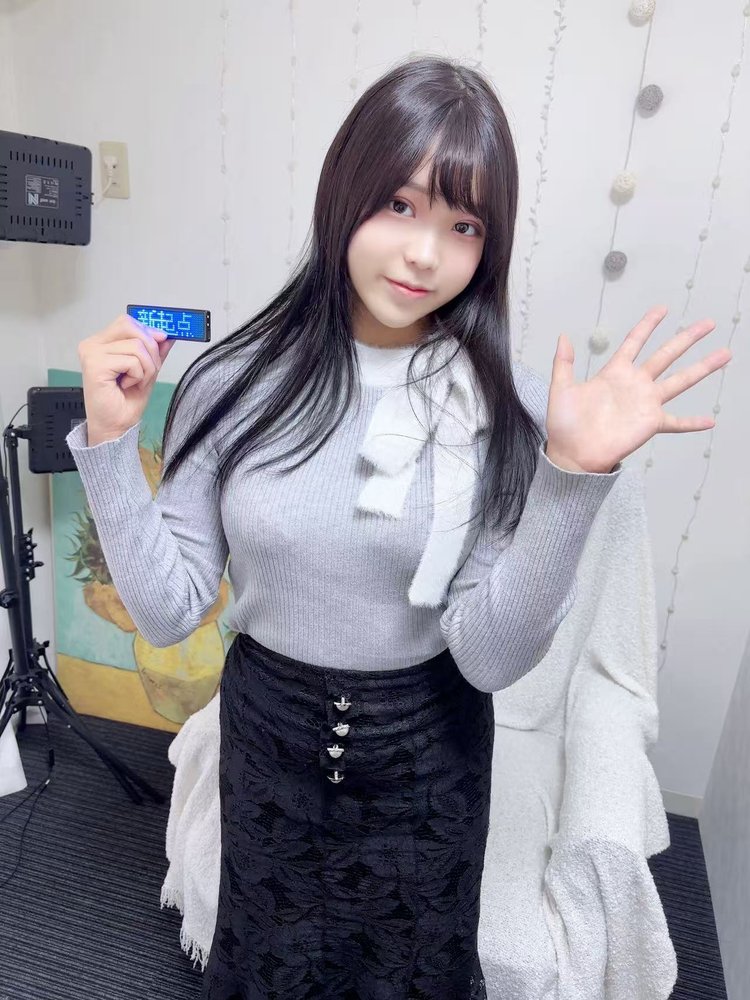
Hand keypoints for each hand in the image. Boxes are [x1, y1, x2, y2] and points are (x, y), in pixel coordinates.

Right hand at [77, 315, 175, 441]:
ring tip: (135, 382)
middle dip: (150, 349)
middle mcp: (93, 344)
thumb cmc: (125, 402)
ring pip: (137, 345)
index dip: (148, 330)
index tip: (163, 339)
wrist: (115, 427)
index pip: (127, 322)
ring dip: (146, 368)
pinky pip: (132, 360)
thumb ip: (154, 351)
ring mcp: (91, 353)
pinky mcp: (95, 365)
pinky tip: (126, 386)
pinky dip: (138, 375)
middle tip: (148, 371)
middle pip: (131, 326)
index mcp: (101, 342)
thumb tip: (167, 334)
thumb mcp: (147, 371)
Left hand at [544, 305, 732, 473]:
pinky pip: (676, 423)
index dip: (648, 325)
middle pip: (666, 354)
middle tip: (708, 323)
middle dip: (687, 338)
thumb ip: (564, 363)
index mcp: (615, 372)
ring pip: (680, 380)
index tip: (662, 309)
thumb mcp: (561, 389)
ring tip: (725, 354)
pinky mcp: (651, 423)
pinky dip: (692, 423)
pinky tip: (711, 421)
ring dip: (703, 368)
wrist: (572, 453)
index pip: (635, 342)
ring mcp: (646, 403)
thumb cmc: (564, 424)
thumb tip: (563, 336)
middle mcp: (635, 384)